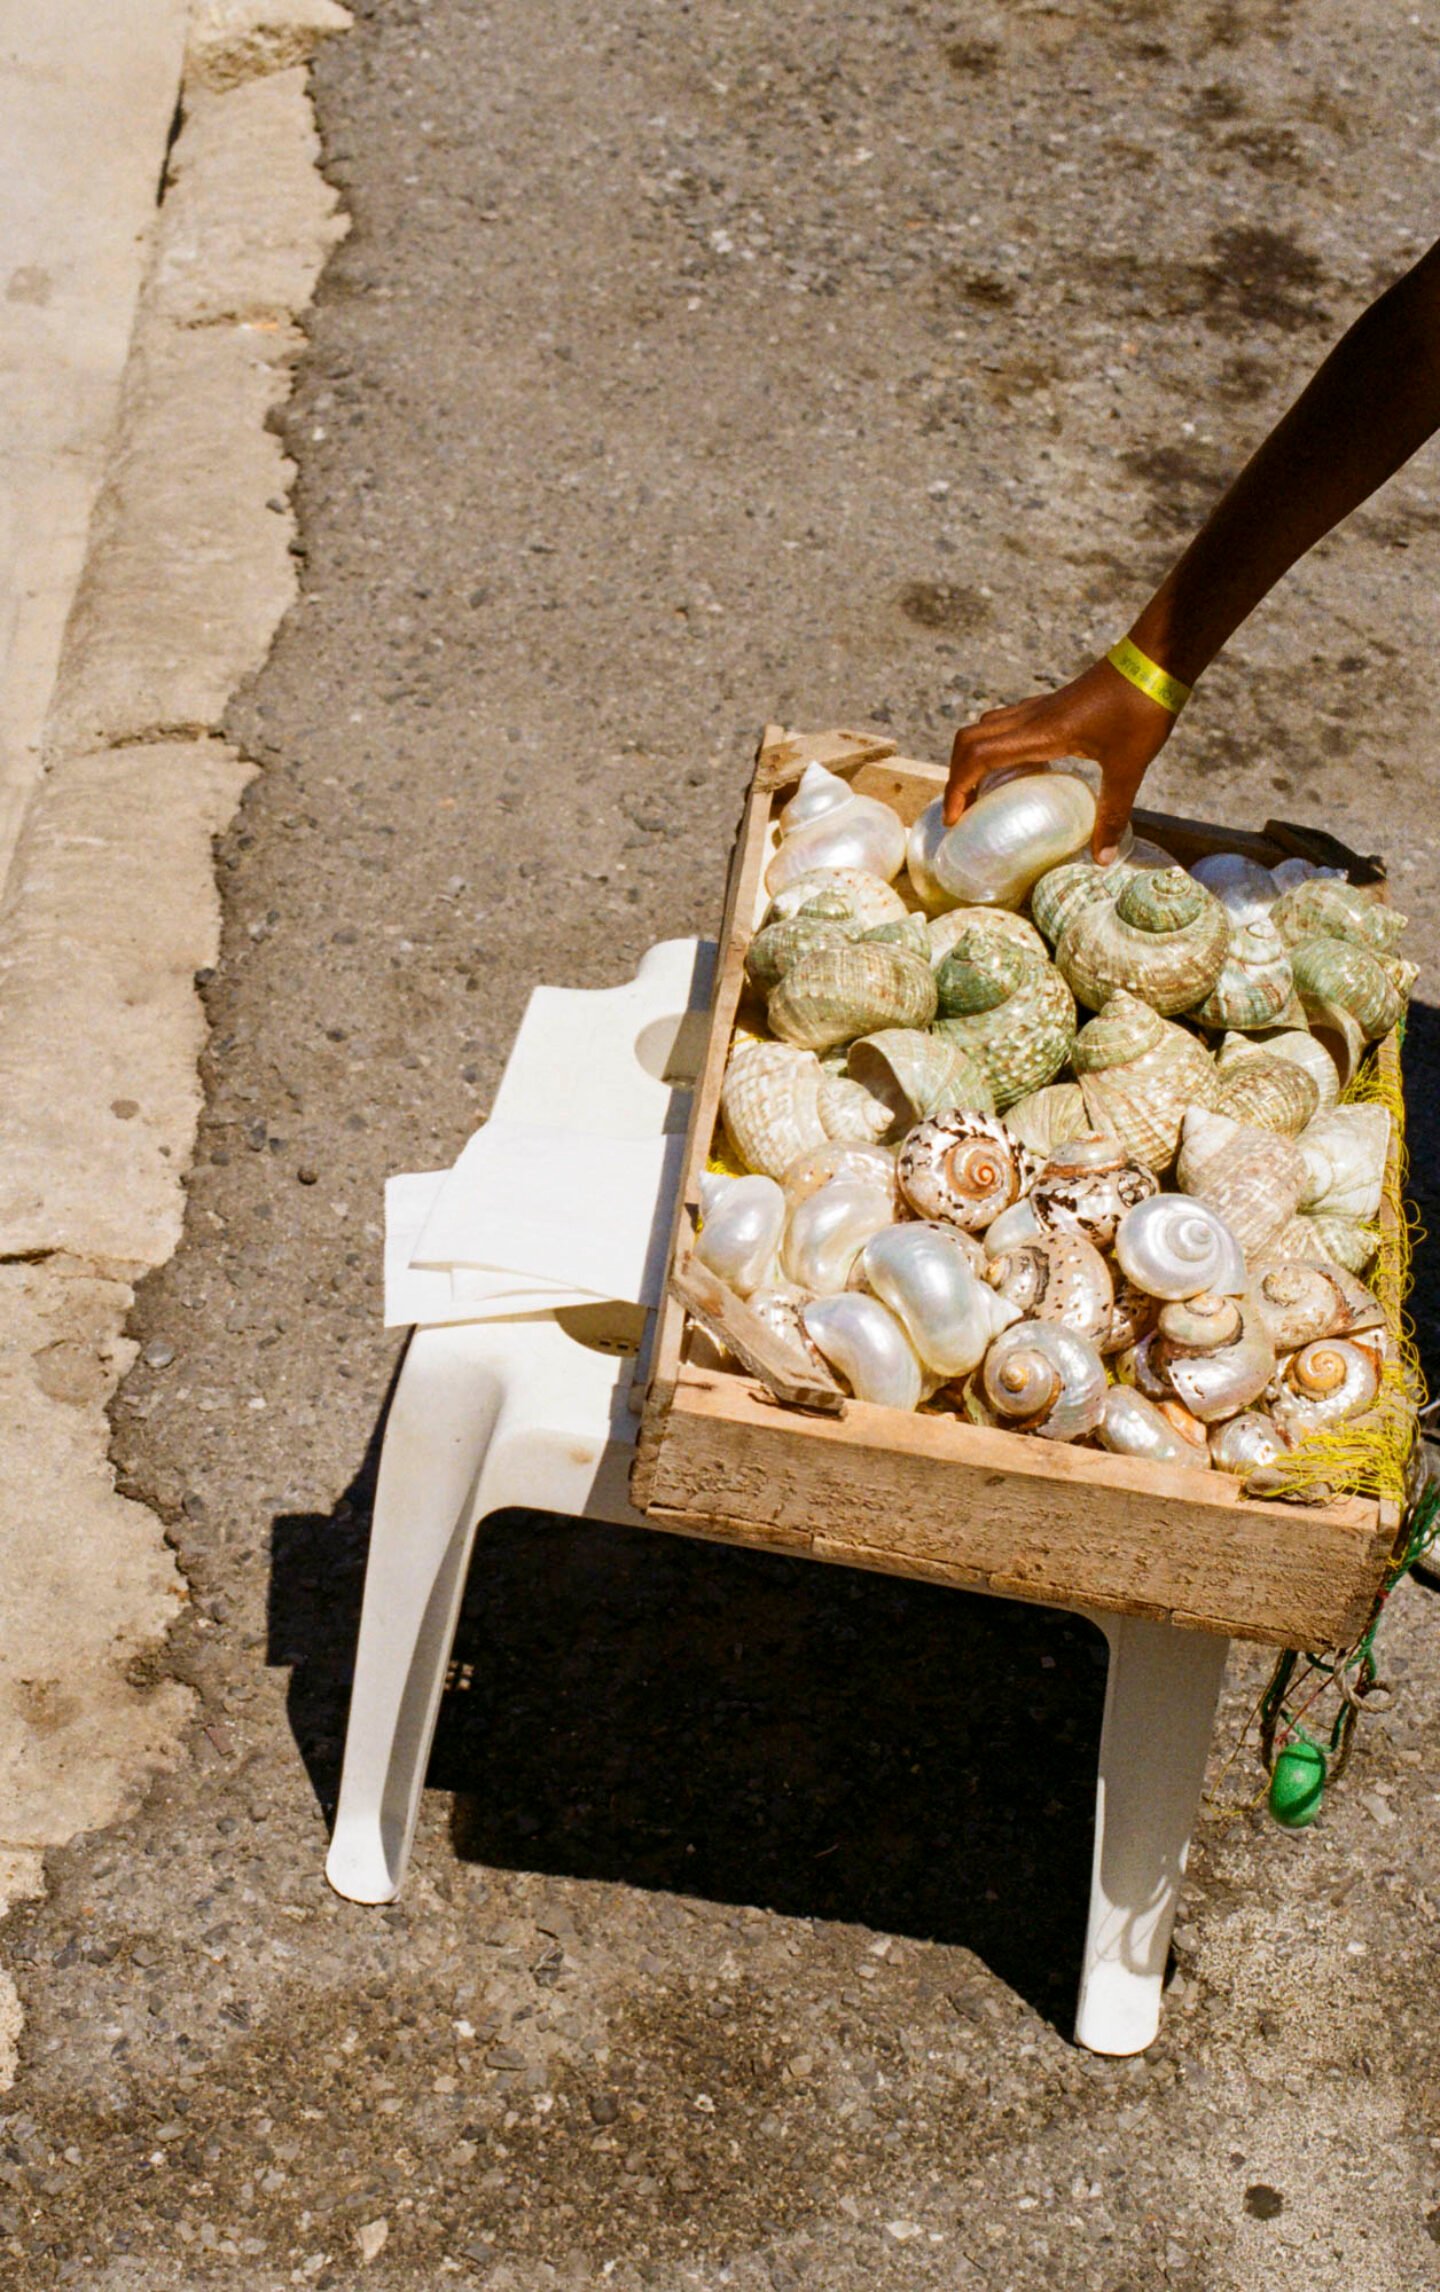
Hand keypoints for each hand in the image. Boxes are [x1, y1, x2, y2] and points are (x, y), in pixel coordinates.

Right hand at [944, 658, 1178, 861]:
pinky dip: (997, 745)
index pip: (977, 756)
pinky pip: (1008, 722)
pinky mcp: (1053, 703)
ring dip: (973, 757)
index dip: (957, 788)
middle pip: (969, 740)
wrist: (1155, 659)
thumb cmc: (1141, 708)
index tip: (956, 819)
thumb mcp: (1129, 767)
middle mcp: (1031, 717)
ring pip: (985, 727)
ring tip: (984, 790)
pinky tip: (1020, 767)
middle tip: (965, 808)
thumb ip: (1112, 813)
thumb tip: (1101, 861)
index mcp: (1040, 733)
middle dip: (957, 775)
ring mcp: (1040, 707)